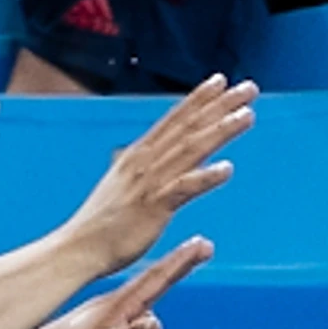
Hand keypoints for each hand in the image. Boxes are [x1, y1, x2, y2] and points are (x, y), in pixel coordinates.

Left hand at [0, 235, 210, 328]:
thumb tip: (156, 324)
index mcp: (116, 307)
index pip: (155, 280)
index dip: (180, 263)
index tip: (202, 244)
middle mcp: (111, 305)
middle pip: (152, 279)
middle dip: (178, 262)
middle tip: (200, 245)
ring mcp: (102, 314)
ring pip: (141, 290)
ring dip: (162, 277)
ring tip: (178, 267)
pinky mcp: (95, 324)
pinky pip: (130, 303)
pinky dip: (144, 295)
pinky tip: (141, 302)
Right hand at [64, 75, 253, 268]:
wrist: (79, 248)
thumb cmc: (103, 222)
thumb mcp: (122, 183)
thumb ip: (139, 167)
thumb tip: (144, 154)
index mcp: (139, 155)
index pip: (174, 120)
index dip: (198, 98)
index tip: (221, 80)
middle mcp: (145, 162)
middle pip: (188, 127)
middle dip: (220, 105)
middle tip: (249, 88)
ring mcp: (149, 183)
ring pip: (190, 150)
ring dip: (220, 131)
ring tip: (247, 115)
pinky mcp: (152, 208)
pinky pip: (183, 189)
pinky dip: (205, 177)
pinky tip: (227, 169)